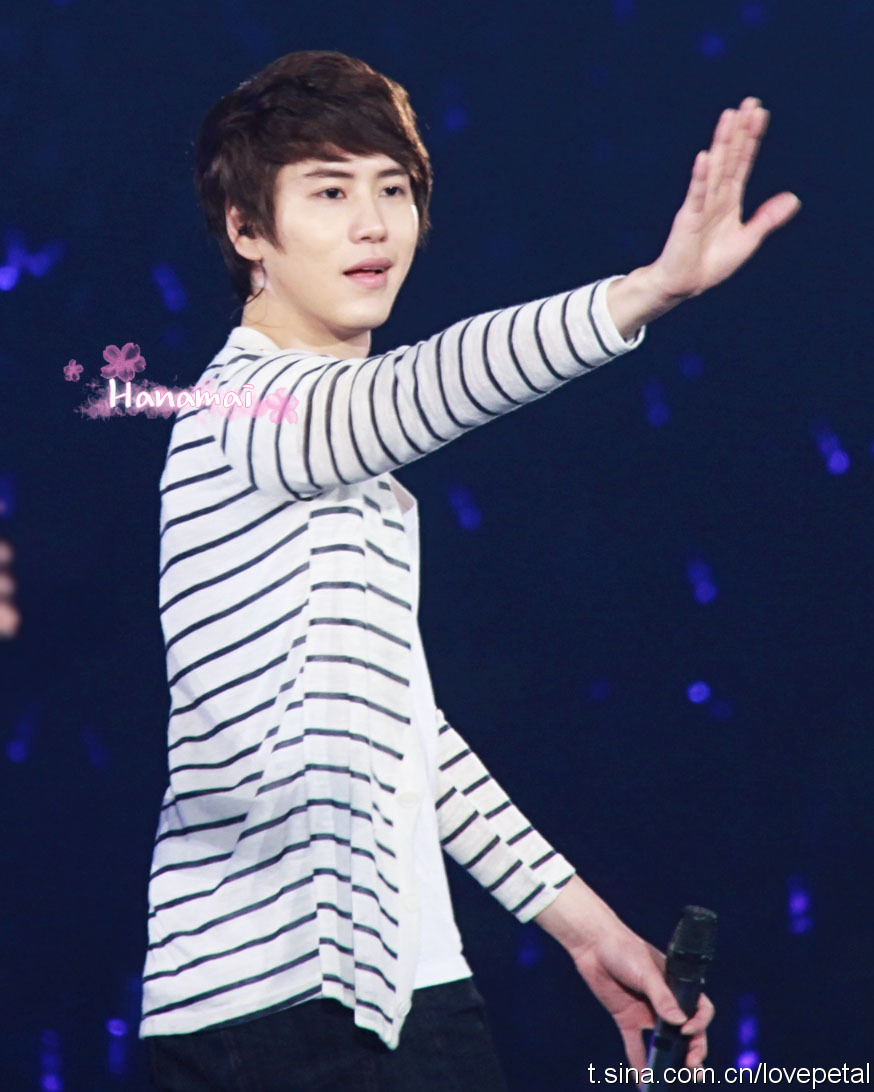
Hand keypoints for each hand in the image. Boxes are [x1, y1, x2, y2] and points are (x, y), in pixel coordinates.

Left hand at [534, 875, 714, 1073]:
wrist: (593, 944)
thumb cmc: (624, 948)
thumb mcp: (645, 970)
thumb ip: (661, 996)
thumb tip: (680, 1023)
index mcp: (676, 986)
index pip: (699, 1010)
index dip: (699, 1023)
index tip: (687, 1030)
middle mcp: (664, 1002)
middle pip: (686, 1032)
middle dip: (693, 1051)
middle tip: (692, 1067)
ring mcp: (646, 1012)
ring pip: (664, 1043)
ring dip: (670, 1062)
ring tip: (673, 1080)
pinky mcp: (626, 1019)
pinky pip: (635, 1046)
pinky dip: (640, 1064)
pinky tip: (643, 1082)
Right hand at [649, 97, 801, 300]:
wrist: (683, 286)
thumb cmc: (710, 264)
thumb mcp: (747, 240)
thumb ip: (768, 219)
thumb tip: (794, 198)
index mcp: (729, 200)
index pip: (742, 162)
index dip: (752, 138)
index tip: (760, 113)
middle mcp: (715, 196)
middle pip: (730, 157)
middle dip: (739, 130)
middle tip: (749, 102)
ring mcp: (700, 205)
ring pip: (715, 169)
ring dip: (722, 143)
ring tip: (729, 117)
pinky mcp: (688, 220)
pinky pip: (696, 195)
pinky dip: (700, 177)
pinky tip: (705, 158)